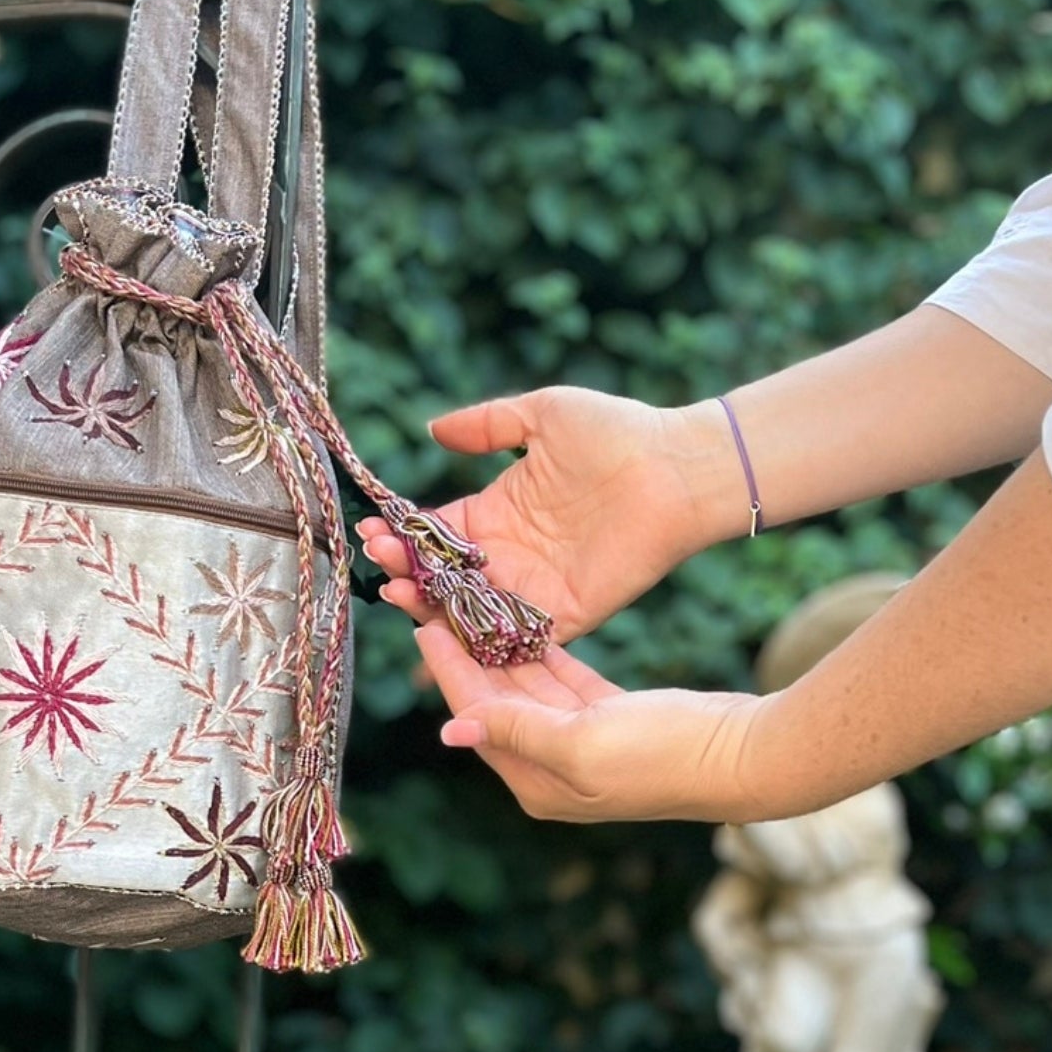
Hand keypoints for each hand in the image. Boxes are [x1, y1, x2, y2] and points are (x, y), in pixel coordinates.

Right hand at [360, 389, 742, 643]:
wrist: (678, 468)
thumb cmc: (618, 432)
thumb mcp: (542, 415)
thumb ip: (487, 424)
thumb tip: (433, 429)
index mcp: (502, 510)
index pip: (439, 531)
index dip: (404, 534)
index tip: (373, 530)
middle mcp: (512, 553)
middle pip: (443, 574)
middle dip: (405, 569)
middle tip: (379, 562)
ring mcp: (535, 587)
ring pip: (468, 608)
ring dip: (428, 604)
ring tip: (395, 590)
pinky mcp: (564, 615)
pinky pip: (513, 635)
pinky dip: (477, 637)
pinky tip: (442, 627)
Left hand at [415, 620, 766, 825]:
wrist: (743, 757)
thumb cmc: (662, 754)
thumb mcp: (579, 742)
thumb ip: (515, 729)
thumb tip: (452, 732)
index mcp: (535, 782)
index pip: (477, 716)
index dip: (449, 670)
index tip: (424, 625)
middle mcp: (551, 767)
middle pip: (495, 702)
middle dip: (466, 655)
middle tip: (439, 604)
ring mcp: (581, 744)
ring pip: (526, 688)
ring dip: (499, 649)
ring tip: (471, 604)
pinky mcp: (611, 718)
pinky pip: (562, 681)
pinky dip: (542, 654)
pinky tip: (521, 623)